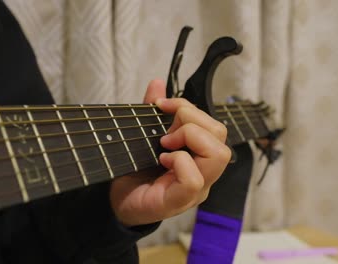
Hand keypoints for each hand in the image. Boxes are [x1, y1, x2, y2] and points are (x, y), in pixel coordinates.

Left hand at [109, 79, 230, 226]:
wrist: (116, 201)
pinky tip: (162, 160)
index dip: (189, 107)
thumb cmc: (134, 171)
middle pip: (221, 135)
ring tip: (164, 145)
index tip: (161, 105)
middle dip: (191, 120)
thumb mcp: (143, 135)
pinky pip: (194, 179)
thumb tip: (158, 83)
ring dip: (189, 138)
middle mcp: (204, 173)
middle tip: (164, 132)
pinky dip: (178, 162)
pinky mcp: (178, 202)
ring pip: (218, 155)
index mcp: (199, 156)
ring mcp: (195, 190)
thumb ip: (153, 112)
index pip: (214, 126)